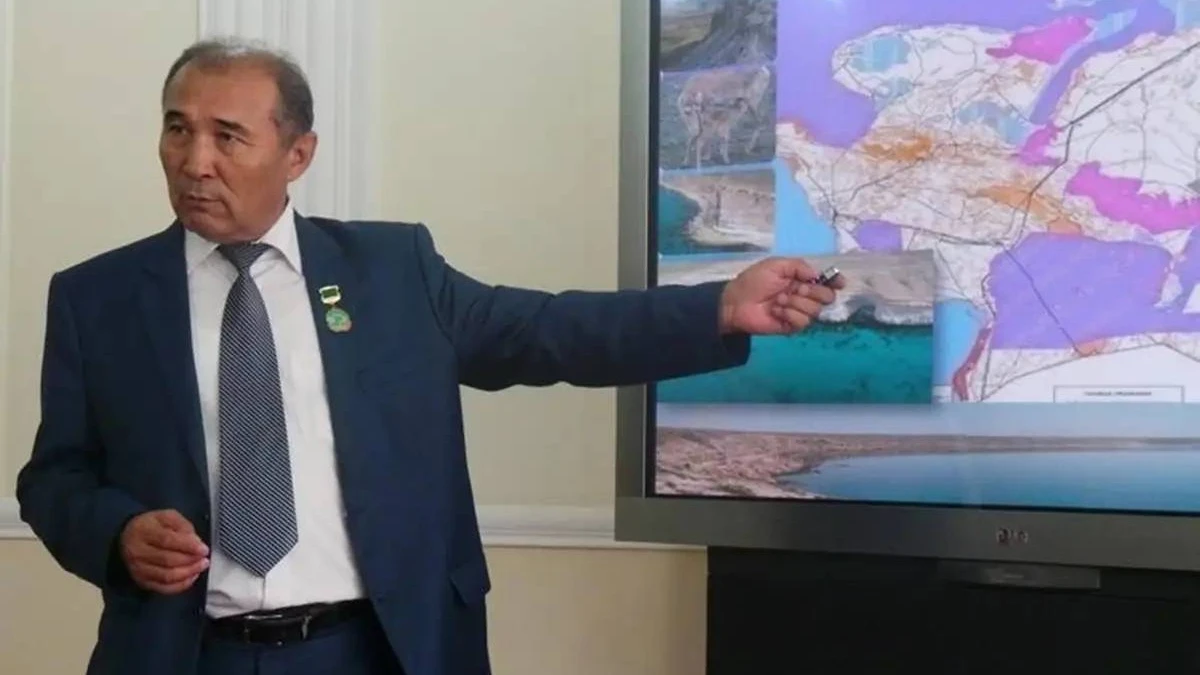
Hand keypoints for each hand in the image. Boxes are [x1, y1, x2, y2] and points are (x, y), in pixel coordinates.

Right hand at [119, 509, 209, 594]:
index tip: (204, 549)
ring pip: (166, 576)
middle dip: (191, 561)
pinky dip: (181, 585)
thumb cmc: (152, 526)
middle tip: (205, 559)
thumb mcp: (167, 516)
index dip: (188, 546)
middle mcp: (137, 552)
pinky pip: (163, 588)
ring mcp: (138, 569)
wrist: (127, 538)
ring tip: (201, 566)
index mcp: (143, 531)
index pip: (167, 540)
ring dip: (188, 573)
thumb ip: (182, 525)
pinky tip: (191, 577)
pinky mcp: (141, 581)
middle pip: (167, 560)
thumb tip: (195, 542)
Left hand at [718, 257, 844, 334]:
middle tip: (796, 289)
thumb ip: (799, 266)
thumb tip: (817, 275)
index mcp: (802, 280)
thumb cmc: (754, 281)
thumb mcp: (776, 265)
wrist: (736, 301)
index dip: (836, 282)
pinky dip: (790, 314)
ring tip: (779, 300)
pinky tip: (777, 311)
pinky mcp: (791, 326)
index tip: (839, 283)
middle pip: (827, 297)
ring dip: (797, 303)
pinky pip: (803, 322)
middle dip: (814, 292)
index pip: (826, 282)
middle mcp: (804, 296)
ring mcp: (798, 312)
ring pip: (815, 310)